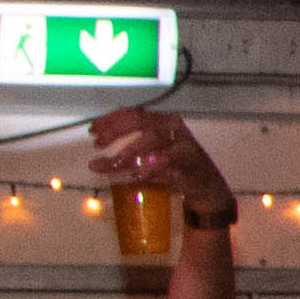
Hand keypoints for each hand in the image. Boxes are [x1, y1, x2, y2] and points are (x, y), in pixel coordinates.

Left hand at [85, 108, 229, 217]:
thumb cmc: (175, 164)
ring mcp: (183, 148)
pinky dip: (148, 171)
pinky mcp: (188, 168)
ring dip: (128, 154)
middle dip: (117, 132)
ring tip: (109, 164)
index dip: (112, 120)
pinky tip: (134, 176)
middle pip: (142, 124)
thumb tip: (100, 138)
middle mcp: (175, 130)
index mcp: (165, 121)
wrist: (206, 185)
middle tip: (98, 143)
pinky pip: (165, 167)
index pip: (135, 113)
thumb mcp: (154, 148)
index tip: (94, 129)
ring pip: (152, 144)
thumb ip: (132, 141)